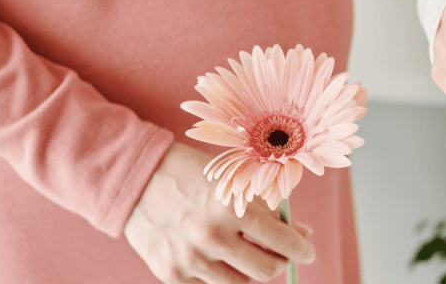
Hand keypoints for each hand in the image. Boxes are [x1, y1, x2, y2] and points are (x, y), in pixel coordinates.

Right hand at [124, 142, 315, 282]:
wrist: (137, 176)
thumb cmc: (192, 173)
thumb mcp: (234, 181)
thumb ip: (267, 209)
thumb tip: (300, 235)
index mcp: (232, 208)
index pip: (284, 242)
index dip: (302, 249)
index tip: (308, 251)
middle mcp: (212, 237)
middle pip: (266, 270)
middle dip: (279, 261)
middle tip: (278, 251)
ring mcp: (190, 260)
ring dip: (249, 269)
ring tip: (243, 249)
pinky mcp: (171, 274)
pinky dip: (219, 273)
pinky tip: (215, 253)